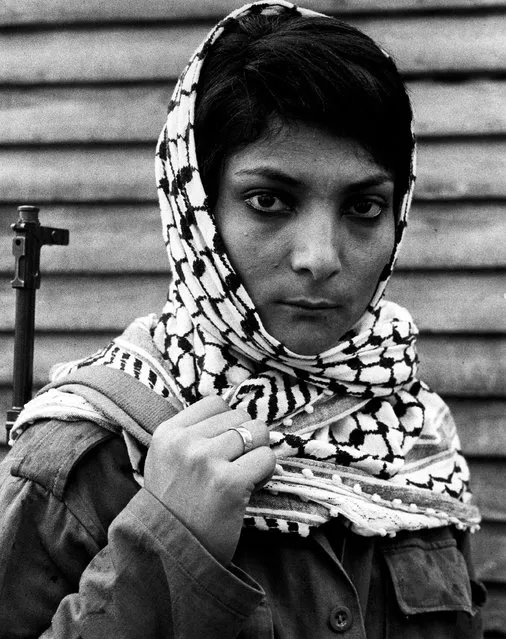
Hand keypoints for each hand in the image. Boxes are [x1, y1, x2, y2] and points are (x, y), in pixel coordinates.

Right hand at [144, 396, 275, 565]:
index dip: (228, 423)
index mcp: (167, 433)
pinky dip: (266, 473)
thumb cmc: (175, 508)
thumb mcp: (166, 461)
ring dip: (257, 455)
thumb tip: (236, 414)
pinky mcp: (229, 483)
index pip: (216, 403)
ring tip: (242, 477)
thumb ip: (192, 434)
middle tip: (234, 467)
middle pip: (240, 416)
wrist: (171, 555)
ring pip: (258, 432)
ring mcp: (206, 460)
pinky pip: (267, 458)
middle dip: (246, 439)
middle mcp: (185, 442)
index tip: (223, 447)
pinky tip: (249, 489)